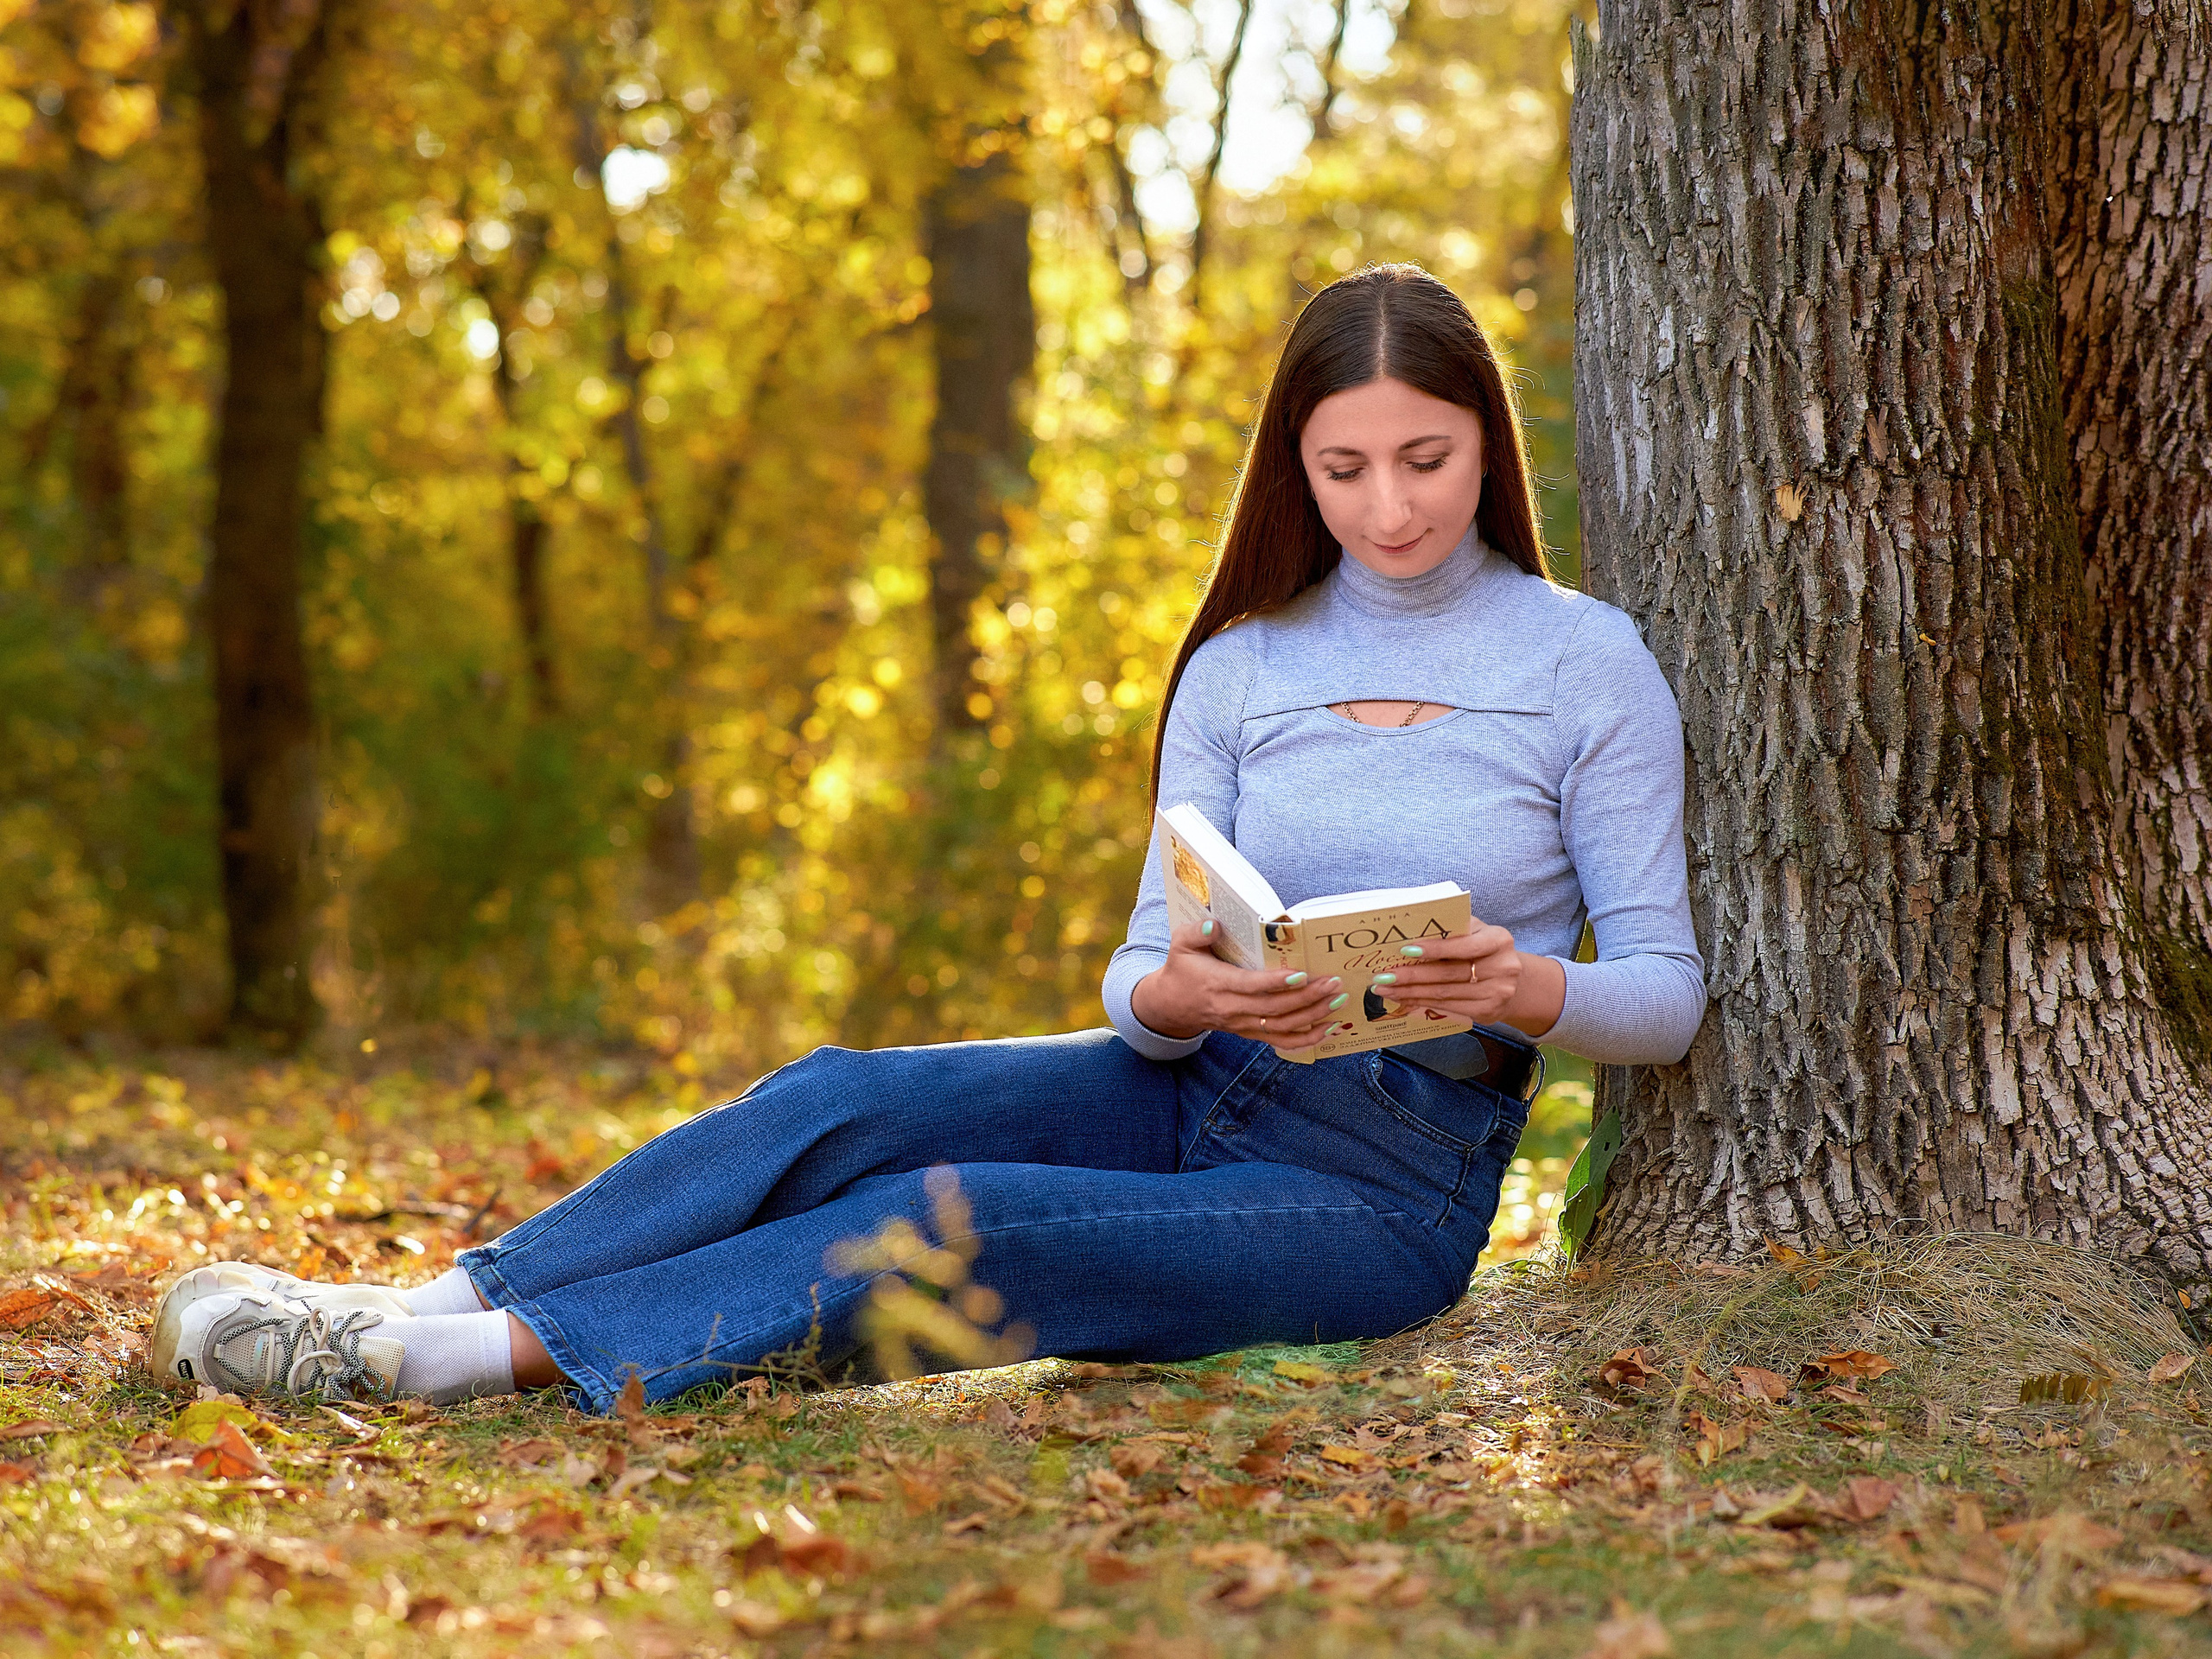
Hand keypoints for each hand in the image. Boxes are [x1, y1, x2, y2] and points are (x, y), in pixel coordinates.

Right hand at [1130, 923, 1348, 1048]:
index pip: (1251, 986)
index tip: (1302, 974)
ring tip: (1339, 1001)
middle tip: (1334, 983)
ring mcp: (1244, 1024)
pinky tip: (1330, 1029)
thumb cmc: (1182, 970)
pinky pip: (1282, 1041)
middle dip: (1308, 997)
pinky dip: (1308, 1039)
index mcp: (1218, 985)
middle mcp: (1233, 1009)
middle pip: (1275, 1008)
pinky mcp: (1251, 1033)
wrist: (1172, 1006)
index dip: (1277, 982)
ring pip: (1283, 1026)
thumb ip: (1196, 933)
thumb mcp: (1180, 945)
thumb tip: (1214, 924)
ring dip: (1314, 1016)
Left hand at [1373, 922, 1563, 1036]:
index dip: (1435, 949)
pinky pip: (1449, 1008)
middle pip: (1449, 973)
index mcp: (1499, 940)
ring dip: (1411, 992)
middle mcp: (1504, 967)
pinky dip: (1423, 1003)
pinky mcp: (1489, 1012)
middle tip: (1383, 976)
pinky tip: (1405, 999)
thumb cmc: (1483, 950)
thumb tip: (1411, 931)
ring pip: (1445, 994)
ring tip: (1386, 990)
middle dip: (1411, 975)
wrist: (1512, 979)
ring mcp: (1498, 992)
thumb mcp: (1475, 932)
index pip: (1464, 945)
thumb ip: (1452, 929)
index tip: (1406, 949)